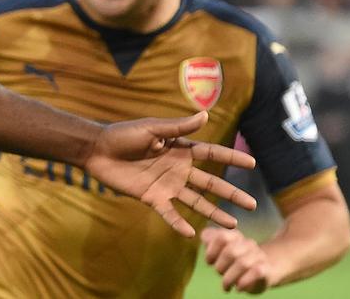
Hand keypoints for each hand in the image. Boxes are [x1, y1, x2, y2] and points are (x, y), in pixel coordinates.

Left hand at [83, 111, 257, 237]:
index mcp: (180, 149)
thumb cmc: (123, 135)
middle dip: (231, 193)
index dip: (231, 157)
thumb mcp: (152, 128)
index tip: (252, 162)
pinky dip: (179, 223)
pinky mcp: (152, 197)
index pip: (211, 154)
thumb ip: (178, 127)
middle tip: (252, 205)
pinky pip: (169, 213)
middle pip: (210, 183)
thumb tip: (205, 115)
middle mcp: (178, 169)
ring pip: (196, 201)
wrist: (97, 150)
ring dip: (214, 213)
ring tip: (233, 225)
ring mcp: (166, 185)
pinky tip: (191, 234)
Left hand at [202, 226, 271, 292]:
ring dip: (229, 278)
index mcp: (235, 236)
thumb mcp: (220, 249)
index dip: (211, 251)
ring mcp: (259, 256)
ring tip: (226, 286)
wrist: (262, 271)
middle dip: (220, 266)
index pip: (221, 237)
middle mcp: (248, 243)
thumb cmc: (234, 261)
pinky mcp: (266, 270)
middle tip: (219, 273)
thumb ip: (209, 238)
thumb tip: (205, 236)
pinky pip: (256, 272)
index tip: (209, 262)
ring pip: (243, 263)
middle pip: (231, 251)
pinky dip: (243, 282)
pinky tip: (238, 288)